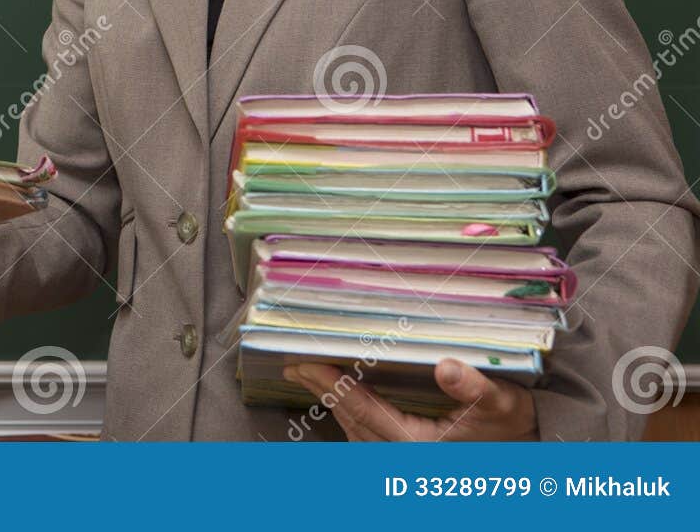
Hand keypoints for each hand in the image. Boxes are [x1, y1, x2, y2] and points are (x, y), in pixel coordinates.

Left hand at [285, 358, 538, 439]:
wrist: (533, 448)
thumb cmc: (516, 424)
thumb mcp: (502, 401)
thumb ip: (475, 386)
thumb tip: (446, 367)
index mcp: (421, 446)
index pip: (365, 411)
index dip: (333, 386)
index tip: (307, 365)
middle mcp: (406, 458)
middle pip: (352, 421)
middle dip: (322, 391)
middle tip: (294, 365)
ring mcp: (405, 461)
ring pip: (355, 431)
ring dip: (332, 404)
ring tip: (308, 376)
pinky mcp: (407, 457)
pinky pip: (367, 437)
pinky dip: (349, 415)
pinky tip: (339, 398)